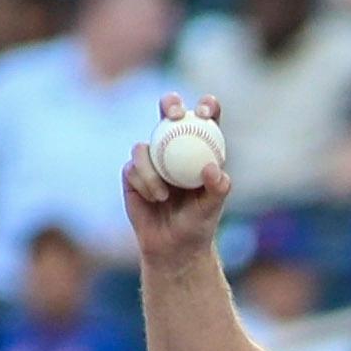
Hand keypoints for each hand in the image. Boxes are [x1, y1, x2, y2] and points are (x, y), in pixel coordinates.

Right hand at [124, 93, 231, 265]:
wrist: (173, 246)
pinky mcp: (132, 172)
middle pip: (169, 113)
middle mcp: (174, 147)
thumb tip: (212, 168)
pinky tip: (154, 198)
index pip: (205, 120)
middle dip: (171, 104)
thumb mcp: (212, 209)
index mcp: (199, 149)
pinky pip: (133, 167)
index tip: (206, 111)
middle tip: (174, 115)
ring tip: (164, 196)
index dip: (207, 107)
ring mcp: (151, 158)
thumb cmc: (198, 225)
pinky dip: (144, 182)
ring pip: (144, 145)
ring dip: (153, 169)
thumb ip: (217, 188)